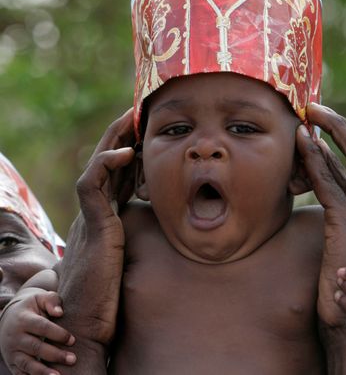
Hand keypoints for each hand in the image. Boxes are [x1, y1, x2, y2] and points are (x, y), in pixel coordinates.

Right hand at [0, 290, 74, 374]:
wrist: (10, 318)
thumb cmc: (33, 307)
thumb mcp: (40, 298)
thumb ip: (52, 300)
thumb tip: (60, 312)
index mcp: (23, 318)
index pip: (42, 327)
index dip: (58, 334)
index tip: (73, 340)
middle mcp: (15, 336)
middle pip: (35, 347)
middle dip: (55, 355)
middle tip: (73, 359)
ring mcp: (12, 351)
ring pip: (27, 364)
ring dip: (43, 372)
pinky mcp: (12, 363)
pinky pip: (21, 374)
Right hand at [55, 108, 135, 346]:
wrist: (87, 317)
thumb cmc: (112, 288)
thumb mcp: (134, 249)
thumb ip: (145, 230)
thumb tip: (175, 217)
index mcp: (109, 210)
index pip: (121, 169)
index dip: (135, 146)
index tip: (151, 129)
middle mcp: (97, 206)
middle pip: (109, 159)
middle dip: (123, 134)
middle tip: (140, 111)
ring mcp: (91, 212)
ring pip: (98, 163)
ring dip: (114, 137)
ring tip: (131, 117)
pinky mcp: (90, 222)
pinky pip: (90, 184)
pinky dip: (104, 164)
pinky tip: (125, 152)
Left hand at [296, 103, 345, 328]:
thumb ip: (338, 209)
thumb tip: (319, 182)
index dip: (343, 140)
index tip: (323, 123)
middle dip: (339, 126)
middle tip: (315, 107)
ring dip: (326, 134)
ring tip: (307, 114)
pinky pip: (327, 182)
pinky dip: (313, 159)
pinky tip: (300, 142)